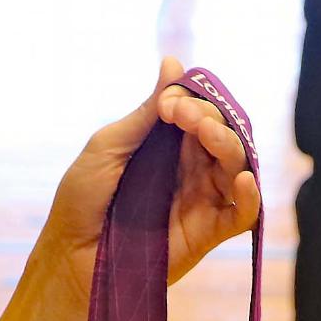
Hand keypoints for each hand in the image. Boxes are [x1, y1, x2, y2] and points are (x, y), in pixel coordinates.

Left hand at [42, 56, 261, 296]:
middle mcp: (190, 169)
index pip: (200, 112)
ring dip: (229, 143)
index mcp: (167, 145)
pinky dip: (250, 196)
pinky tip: (242, 179)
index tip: (167, 104)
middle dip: (210, 117)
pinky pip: (242, 214)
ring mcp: (201, 200)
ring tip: (208, 135)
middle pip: (223, 134)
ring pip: (237, 165)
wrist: (69, 257)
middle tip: (182, 116)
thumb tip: (173, 63)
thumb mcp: (108, 147)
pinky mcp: (207, 233)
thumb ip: (145, 113)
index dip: (193, 100)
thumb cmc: (81, 202)